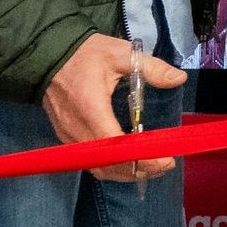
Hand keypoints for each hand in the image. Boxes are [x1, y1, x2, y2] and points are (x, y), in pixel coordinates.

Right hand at [42, 33, 186, 181]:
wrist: (48, 57)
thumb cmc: (85, 55)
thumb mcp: (121, 54)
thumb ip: (151, 67)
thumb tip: (178, 78)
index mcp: (90, 109)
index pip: (115, 144)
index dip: (140, 157)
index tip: (165, 160)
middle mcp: (76, 129)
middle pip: (108, 163)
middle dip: (139, 169)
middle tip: (166, 164)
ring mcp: (68, 137)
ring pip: (98, 167)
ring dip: (126, 173)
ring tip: (154, 166)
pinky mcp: (66, 139)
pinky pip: (89, 162)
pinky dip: (112, 168)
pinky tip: (131, 163)